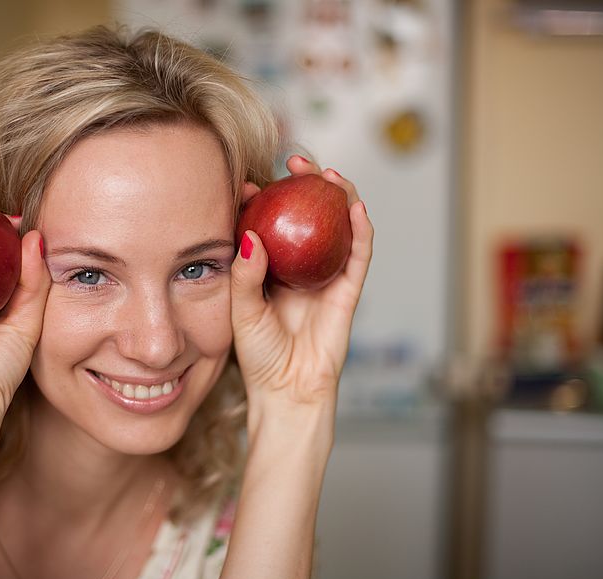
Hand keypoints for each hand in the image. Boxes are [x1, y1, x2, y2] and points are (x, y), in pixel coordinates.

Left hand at [230, 156, 373, 405]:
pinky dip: (360, 231)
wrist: (288, 391)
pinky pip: (358, 256)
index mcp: (269, 269)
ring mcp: (325, 276)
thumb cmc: (259, 356)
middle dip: (304, 185)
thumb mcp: (242, 311)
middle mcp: (299, 267)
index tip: (247, 182)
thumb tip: (252, 234)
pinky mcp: (348, 291)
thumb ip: (247, 274)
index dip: (261, 199)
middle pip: (307, 216)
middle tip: (293, 164)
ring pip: (336, 228)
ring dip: (336, 197)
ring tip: (326, 174)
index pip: (269, 224)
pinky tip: (355, 208)